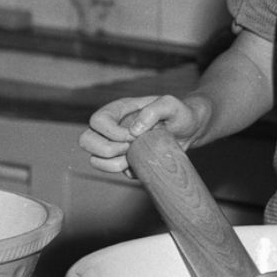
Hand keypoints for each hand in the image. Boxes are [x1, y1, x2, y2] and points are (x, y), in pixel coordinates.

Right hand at [78, 94, 208, 174]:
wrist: (190, 130)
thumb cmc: (180, 113)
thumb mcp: (172, 105)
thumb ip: (155, 109)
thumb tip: (133, 130)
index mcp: (118, 110)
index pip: (97, 121)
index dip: (111, 132)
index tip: (133, 136)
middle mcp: (111, 128)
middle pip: (86, 140)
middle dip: (107, 149)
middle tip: (130, 148)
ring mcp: (115, 145)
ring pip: (95, 160)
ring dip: (114, 164)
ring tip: (135, 156)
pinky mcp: (123, 160)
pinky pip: (114, 171)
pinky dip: (126, 171)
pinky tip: (142, 163)